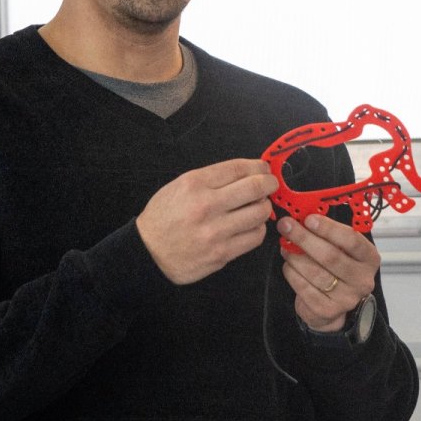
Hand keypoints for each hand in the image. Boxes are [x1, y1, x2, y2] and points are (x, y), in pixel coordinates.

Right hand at [136, 159, 277, 284]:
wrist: (148, 252)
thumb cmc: (163, 217)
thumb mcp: (179, 186)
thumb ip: (211, 179)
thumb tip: (246, 174)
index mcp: (195, 184)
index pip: (238, 168)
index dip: (258, 167)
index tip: (264, 169)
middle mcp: (206, 206)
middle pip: (255, 188)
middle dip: (270, 183)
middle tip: (271, 184)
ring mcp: (215, 231)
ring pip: (260, 214)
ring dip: (264, 207)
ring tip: (258, 207)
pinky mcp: (222, 253)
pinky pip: (254, 237)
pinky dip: (258, 229)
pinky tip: (251, 226)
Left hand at [277, 214, 379, 331]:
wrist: (334, 305)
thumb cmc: (335, 268)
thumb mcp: (339, 248)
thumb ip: (327, 233)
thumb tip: (301, 215)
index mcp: (369, 258)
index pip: (352, 240)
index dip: (329, 229)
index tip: (308, 219)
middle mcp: (362, 279)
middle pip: (331, 256)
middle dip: (304, 239)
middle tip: (286, 227)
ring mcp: (347, 298)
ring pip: (315, 273)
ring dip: (295, 257)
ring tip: (285, 247)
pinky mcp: (328, 310)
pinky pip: (304, 288)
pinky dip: (292, 274)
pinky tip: (289, 266)